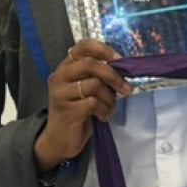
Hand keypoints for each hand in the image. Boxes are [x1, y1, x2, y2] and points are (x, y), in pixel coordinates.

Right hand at [34, 40, 133, 170]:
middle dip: (113, 76)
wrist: (59, 140)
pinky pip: (94, 103)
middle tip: (126, 89)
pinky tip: (103, 116)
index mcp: (66, 68)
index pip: (83, 47)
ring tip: (109, 108)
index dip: (104, 50)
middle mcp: (60, 77)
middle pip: (90, 64)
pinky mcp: (67, 110)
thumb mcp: (86, 90)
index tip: (119, 60)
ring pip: (94, 84)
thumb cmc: (77, 112)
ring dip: (109, 98)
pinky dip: (104, 110)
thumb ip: (98, 76)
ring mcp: (61, 93)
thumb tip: (123, 68)